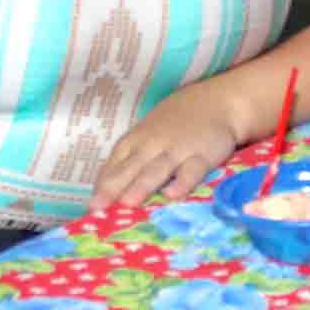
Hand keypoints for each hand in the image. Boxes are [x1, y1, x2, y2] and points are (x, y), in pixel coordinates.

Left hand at [91, 86, 241, 208]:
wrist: (218, 101)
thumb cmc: (177, 121)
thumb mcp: (149, 134)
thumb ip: (131, 159)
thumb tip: (106, 189)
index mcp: (136, 140)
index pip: (115, 162)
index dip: (103, 183)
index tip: (92, 206)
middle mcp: (153, 144)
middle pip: (131, 167)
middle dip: (114, 187)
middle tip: (98, 208)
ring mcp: (178, 149)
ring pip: (157, 169)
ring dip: (142, 185)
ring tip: (128, 203)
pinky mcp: (203, 154)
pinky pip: (192, 170)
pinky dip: (183, 181)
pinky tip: (173, 195)